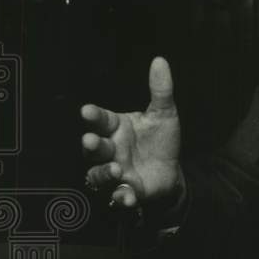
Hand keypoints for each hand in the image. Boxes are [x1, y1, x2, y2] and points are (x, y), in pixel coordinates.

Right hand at [80, 57, 182, 209]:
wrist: (172, 170)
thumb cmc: (160, 140)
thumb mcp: (164, 114)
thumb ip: (160, 90)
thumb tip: (161, 61)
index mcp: (116, 128)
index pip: (100, 119)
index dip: (93, 116)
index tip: (87, 110)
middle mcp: (110, 150)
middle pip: (94, 148)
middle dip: (92, 145)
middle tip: (93, 141)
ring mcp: (115, 172)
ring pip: (98, 174)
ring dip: (104, 173)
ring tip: (116, 169)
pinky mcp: (126, 192)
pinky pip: (117, 197)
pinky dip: (121, 198)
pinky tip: (127, 196)